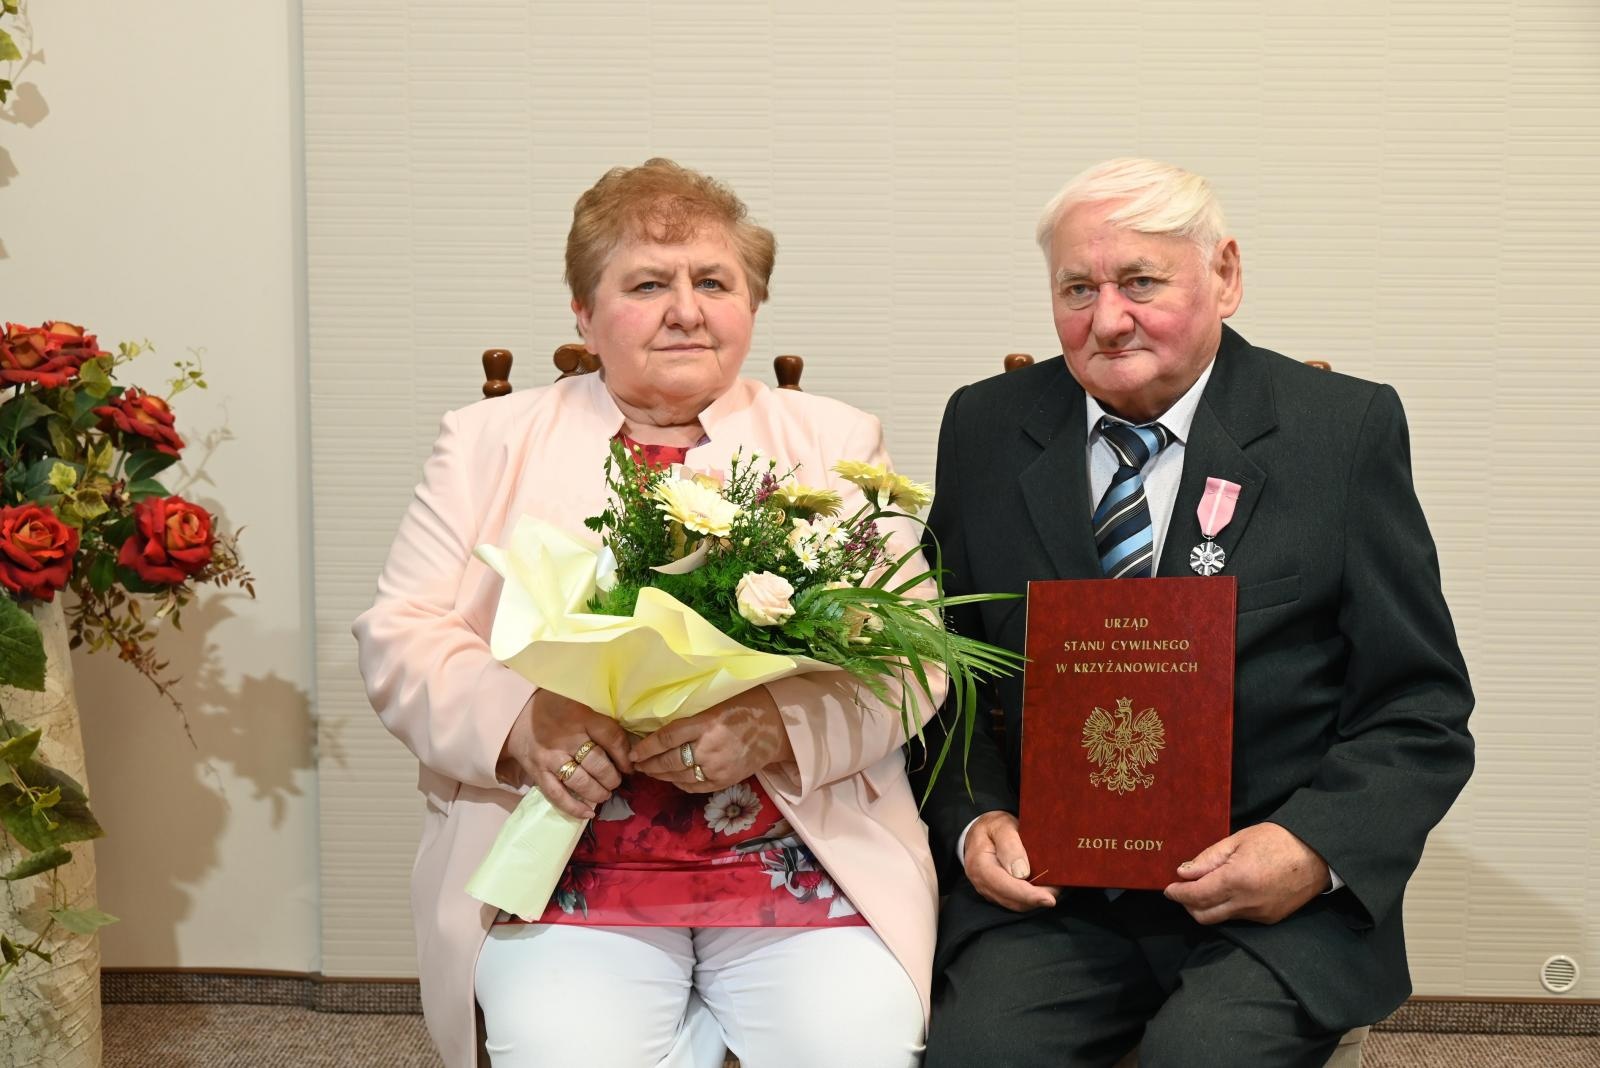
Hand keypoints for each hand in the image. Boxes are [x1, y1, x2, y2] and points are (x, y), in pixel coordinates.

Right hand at [497, 690, 631, 819]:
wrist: (515, 716)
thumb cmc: (554, 708)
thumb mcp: (580, 702)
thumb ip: (601, 720)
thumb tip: (628, 745)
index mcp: (580, 717)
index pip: (611, 738)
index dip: (625, 756)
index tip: (630, 766)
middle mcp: (566, 738)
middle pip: (598, 763)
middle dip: (612, 777)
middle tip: (617, 780)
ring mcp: (551, 758)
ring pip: (581, 782)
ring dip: (598, 792)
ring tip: (606, 793)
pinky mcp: (538, 773)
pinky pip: (557, 795)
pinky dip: (574, 807)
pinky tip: (589, 813)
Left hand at [630, 688, 794, 793]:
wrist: (775, 728)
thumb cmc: (744, 708)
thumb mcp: (715, 706)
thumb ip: (691, 720)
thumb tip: (662, 732)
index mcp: (705, 723)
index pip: (667, 738)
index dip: (646, 747)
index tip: (632, 752)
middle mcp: (709, 747)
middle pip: (669, 761)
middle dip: (649, 765)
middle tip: (637, 764)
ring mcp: (717, 767)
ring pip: (679, 777)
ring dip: (661, 775)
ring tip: (650, 771)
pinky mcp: (724, 781)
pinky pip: (694, 787)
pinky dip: (679, 784)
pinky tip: (672, 779)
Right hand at [962, 811, 1059, 911]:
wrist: (981, 831)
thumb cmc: (993, 827)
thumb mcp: (1002, 826)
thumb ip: (1010, 845)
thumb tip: (1021, 873)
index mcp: (980, 865)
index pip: (1004, 886)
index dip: (1028, 895)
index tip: (1049, 898)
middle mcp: (981, 883)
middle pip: (1011, 900)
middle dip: (1037, 899)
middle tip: (1058, 889)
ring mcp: (988, 890)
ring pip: (1015, 904)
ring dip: (1035, 901)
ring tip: (1054, 888)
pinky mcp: (996, 893)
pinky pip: (1014, 901)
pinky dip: (1030, 899)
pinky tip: (1043, 889)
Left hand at [1164, 822, 1329, 924]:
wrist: (1317, 853)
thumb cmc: (1277, 840)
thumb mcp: (1237, 840)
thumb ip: (1208, 859)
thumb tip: (1183, 872)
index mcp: (1237, 879)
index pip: (1196, 895)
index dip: (1178, 894)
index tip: (1168, 888)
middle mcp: (1247, 902)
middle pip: (1204, 915)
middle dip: (1188, 905)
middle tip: (1182, 889)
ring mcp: (1260, 914)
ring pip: (1221, 919)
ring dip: (1206, 907)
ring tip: (1204, 887)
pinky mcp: (1270, 919)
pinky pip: (1239, 918)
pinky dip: (1226, 908)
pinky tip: (1227, 892)